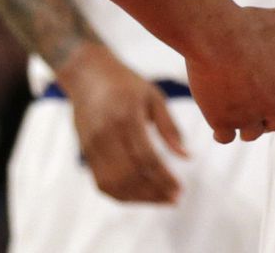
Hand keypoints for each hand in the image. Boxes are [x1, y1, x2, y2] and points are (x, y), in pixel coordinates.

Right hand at [55, 43, 187, 204]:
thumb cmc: (126, 83)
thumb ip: (170, 127)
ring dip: (139, 198)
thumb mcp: (153, 96)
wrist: (88, 75)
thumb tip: (188, 157)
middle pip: (131, 175)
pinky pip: (102, 183)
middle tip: (175, 199)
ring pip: (115, 185)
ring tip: (161, 200)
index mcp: (128, 116)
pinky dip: (121, 195)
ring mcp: (93, 146)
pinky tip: (140, 196)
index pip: (147, 158)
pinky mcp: (86, 154)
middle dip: (154, 193)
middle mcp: (107, 134)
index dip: (165, 178)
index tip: (181, 189)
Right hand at [185, 5, 274, 144]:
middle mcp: (270, 104)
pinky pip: (226, 137)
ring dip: (248, 125)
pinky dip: (225, 131)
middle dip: (269, 117)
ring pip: (251, 132)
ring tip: (242, 113)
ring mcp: (245, 115)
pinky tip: (221, 120)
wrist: (215, 35)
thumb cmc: (250, 27)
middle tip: (259, 106)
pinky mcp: (220, 120)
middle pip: (274, 124)